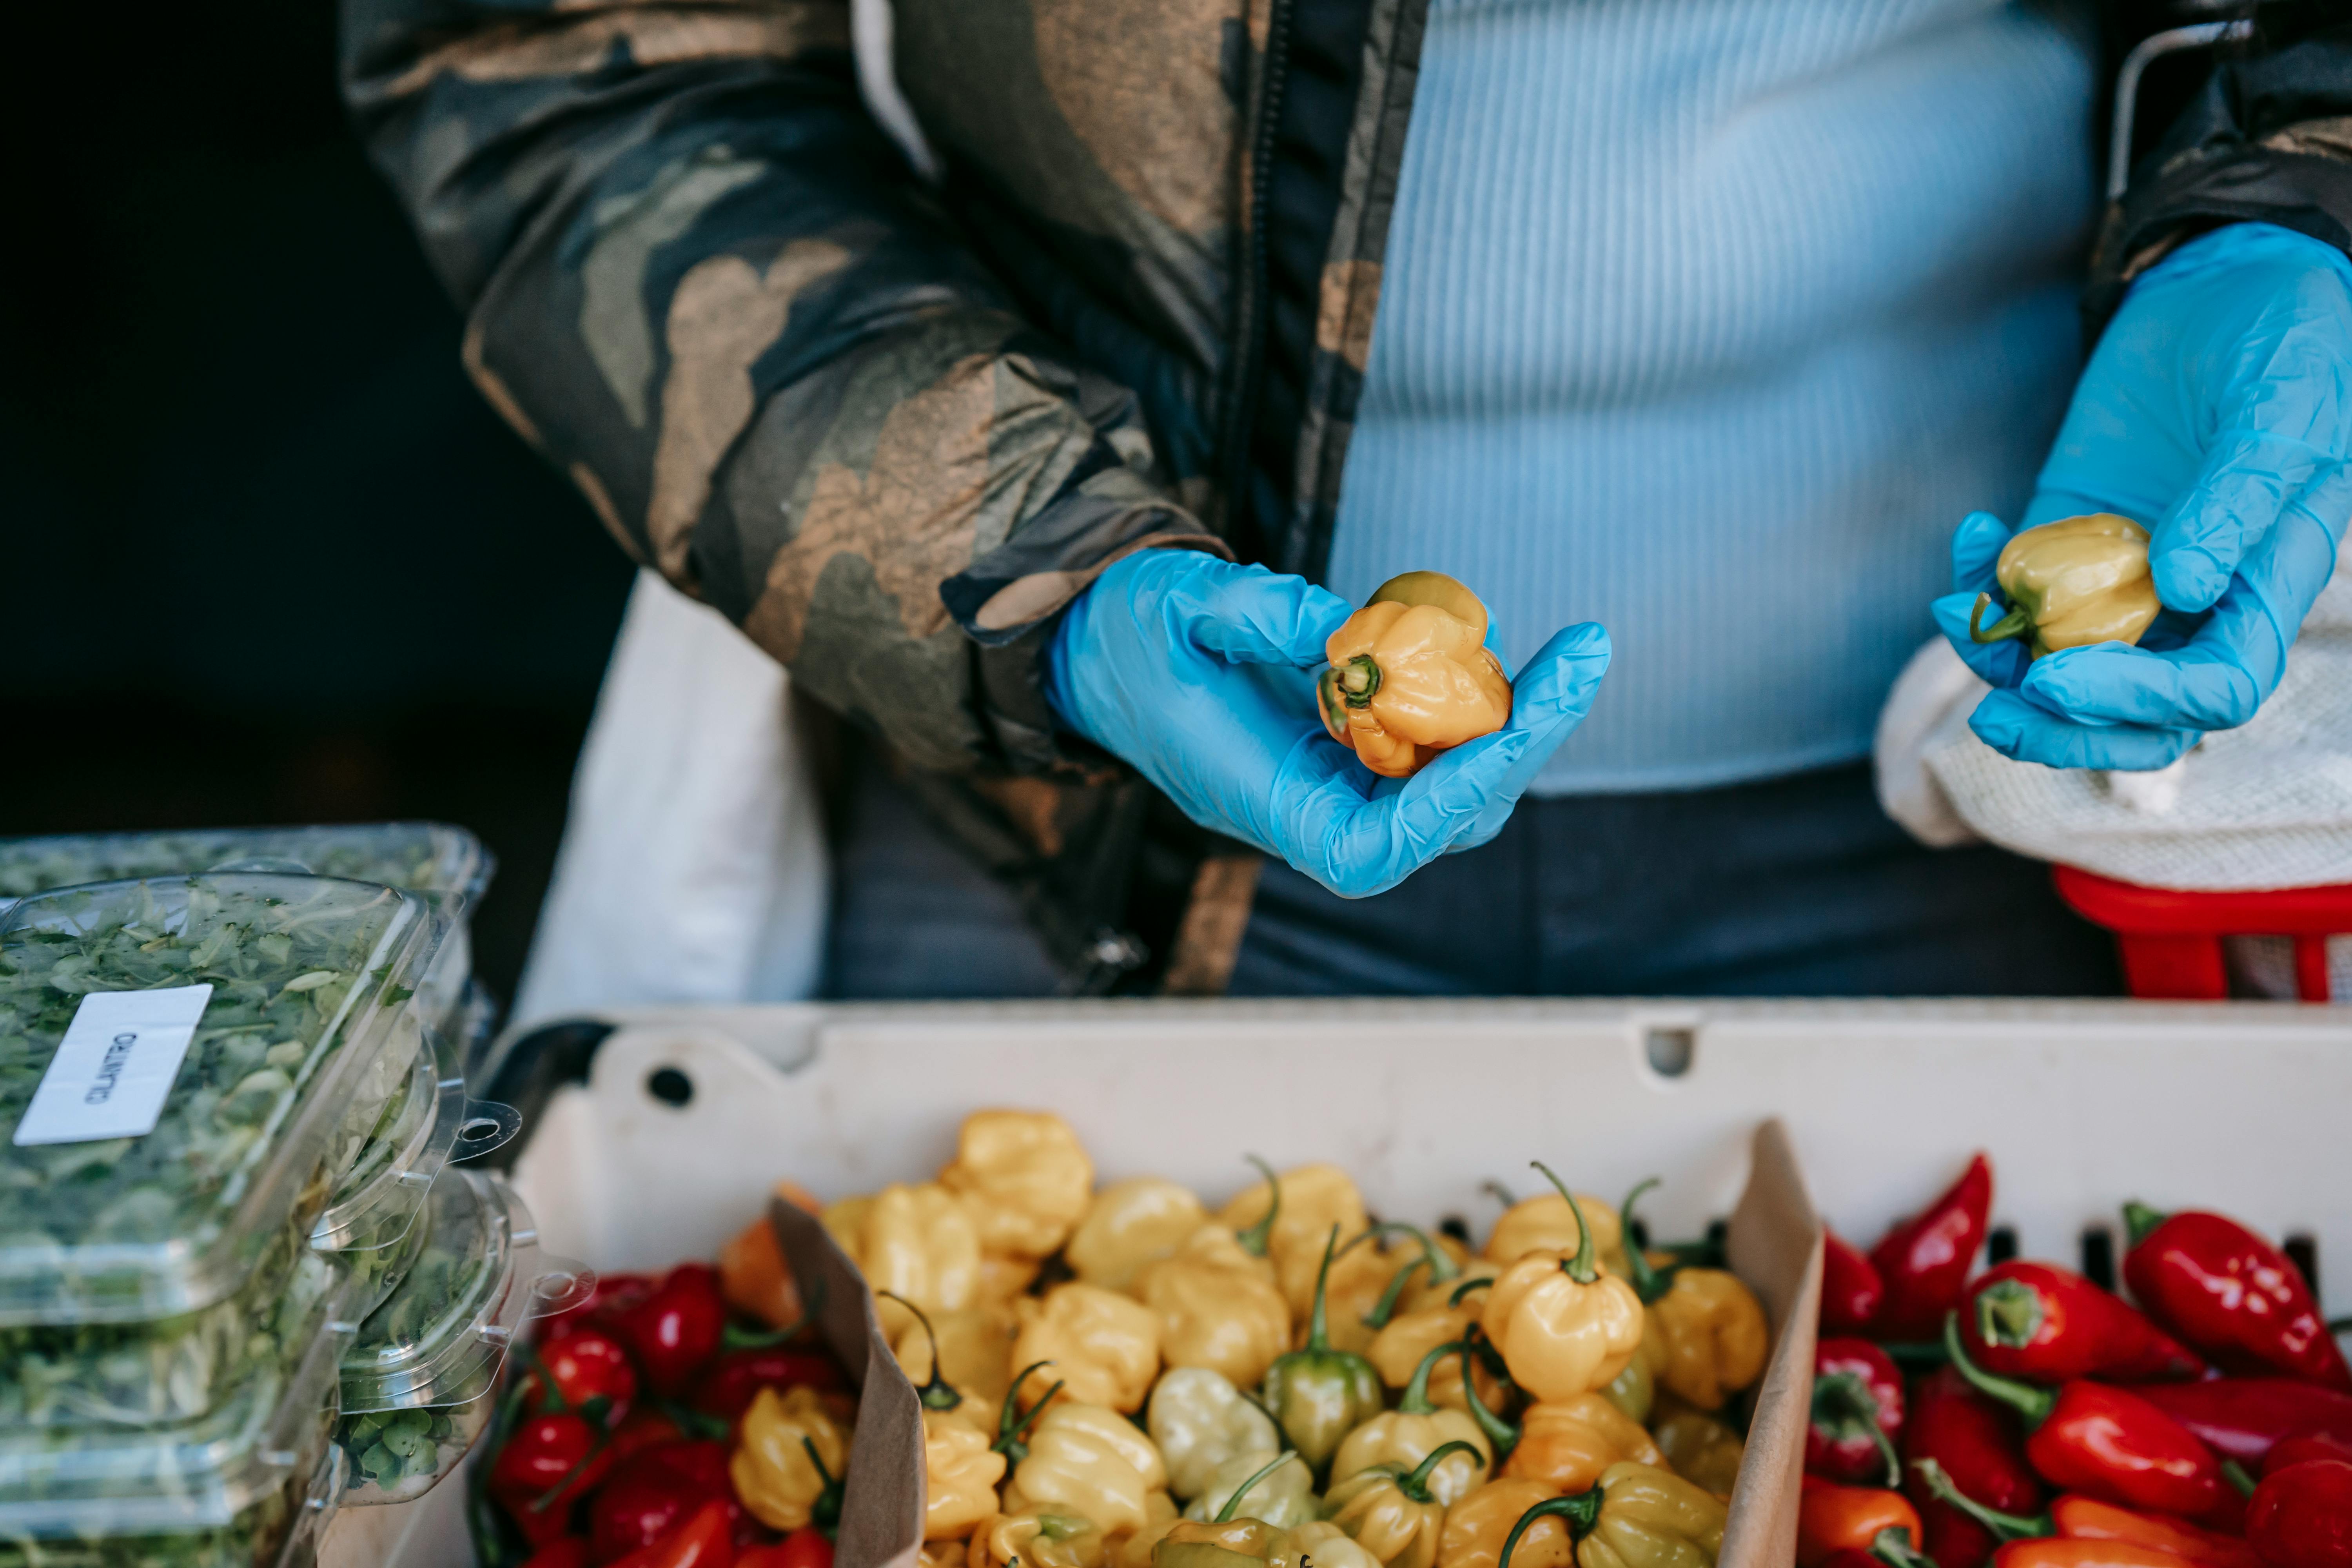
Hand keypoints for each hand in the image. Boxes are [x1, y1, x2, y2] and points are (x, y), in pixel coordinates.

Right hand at [1045, 549, 1609, 897]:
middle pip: (1442, 819)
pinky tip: (1501, 651)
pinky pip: (1436, 749)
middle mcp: (1308, 808)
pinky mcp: (1352, 751)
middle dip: (1523, 743)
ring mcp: (1335, 783)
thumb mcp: (1172, 601)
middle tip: (1583, 655)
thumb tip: (1346, 627)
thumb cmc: (1127, 635)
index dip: (1446, 801)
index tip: (1506, 729)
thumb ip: (1253, 610)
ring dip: (1517, 726)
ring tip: (1564, 654)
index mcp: (1260, 798)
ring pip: (1454, 789)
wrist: (1099, 648)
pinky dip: (1479, 706)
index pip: (1373, 848)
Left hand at [1933, 223, 2351, 768]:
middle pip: (2139, 713)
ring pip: (2066, 668)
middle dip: (2065, 729)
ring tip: (1955, 614)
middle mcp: (2197, 596)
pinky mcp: (2068, 537)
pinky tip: (1970, 536)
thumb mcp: (2281, 404)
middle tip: (1996, 713)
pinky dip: (1982, 587)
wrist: (2226, 283)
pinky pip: (2019, 595)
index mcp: (2265, 581)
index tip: (2062, 676)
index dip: (2145, 701)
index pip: (2218, 688)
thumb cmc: (2284, 337)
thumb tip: (2185, 588)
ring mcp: (2125, 572)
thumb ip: (2240, 494)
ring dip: (2001, 665)